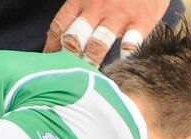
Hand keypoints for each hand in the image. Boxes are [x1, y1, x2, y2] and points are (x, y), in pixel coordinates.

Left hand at [44, 0, 169, 65]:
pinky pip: (129, 44)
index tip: (50, 64)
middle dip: (69, 60)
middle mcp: (96, 8)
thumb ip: (81, 10)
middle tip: (69, 76)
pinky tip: (120, 68)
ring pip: (97, 44)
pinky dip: (124, 57)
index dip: (52, 48)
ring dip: (91, 63)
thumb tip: (67, 37)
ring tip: (91, 79)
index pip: (59, 27)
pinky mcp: (140, 20)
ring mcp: (118, 15)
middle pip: (74, 38)